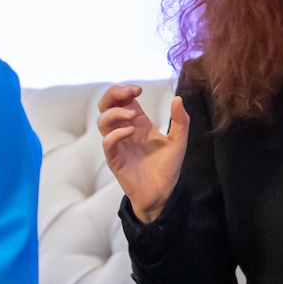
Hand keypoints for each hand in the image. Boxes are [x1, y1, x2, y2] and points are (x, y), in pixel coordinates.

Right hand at [98, 85, 188, 223]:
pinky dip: (115, 134)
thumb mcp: (179, 142)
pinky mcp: (115, 159)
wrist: (163, 194)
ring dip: (115, 113)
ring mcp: (118, 144)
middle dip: (113, 94)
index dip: (125, 89)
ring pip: (102, 121)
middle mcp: (125, 131)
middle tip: (128, 93)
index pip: (122, 99)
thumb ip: (180, 121)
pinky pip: (107, 142)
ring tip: (132, 117)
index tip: (138, 90)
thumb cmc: (167, 168)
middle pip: (106, 105)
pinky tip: (129, 132)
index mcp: (138, 123)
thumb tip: (178, 98)